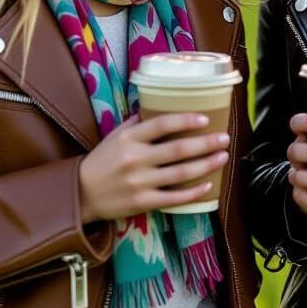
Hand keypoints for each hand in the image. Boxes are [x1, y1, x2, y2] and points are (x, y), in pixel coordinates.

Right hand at [77, 113, 229, 221]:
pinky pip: (173, 197)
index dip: (185, 120)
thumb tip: (161, 104)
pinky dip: (193, 192)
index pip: (161, 124)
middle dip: (205, 143)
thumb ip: (138, 122)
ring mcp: (139, 182)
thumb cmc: (103, 160)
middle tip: (224, 138)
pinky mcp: (142, 203)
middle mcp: (135, 159)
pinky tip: (208, 185)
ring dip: (206, 165)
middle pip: (177, 149)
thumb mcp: (116, 136)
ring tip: (223, 157)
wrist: (81, 193)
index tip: (205, 118)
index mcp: (129, 138)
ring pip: (180, 173)